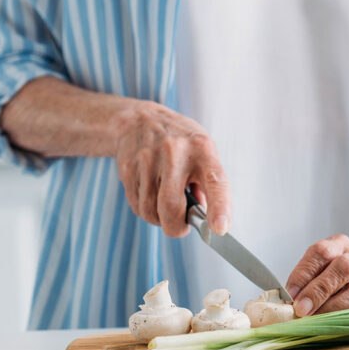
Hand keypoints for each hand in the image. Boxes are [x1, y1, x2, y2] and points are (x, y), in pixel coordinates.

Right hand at [114, 101, 230, 237]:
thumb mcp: (202, 153)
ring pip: (151, 211)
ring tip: (164, 201)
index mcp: (202, 149)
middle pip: (172, 207)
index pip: (215, 181)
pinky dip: (146, 209)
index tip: (219, 229)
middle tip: (180, 225)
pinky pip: (137, 206)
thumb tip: (202, 220)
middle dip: (176, 227)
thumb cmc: (179, 143)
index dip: (219, 208)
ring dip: (159, 218)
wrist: (139, 120)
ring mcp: (148, 159)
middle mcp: (175, 152)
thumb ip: (207, 185)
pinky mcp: (128, 168)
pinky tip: (151, 193)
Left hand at [286, 234, 348, 316]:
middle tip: (301, 309)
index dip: (303, 273)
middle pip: (342, 267)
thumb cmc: (342, 272)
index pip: (321, 252)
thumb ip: (307, 280)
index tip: (290, 294)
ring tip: (316, 319)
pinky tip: (335, 325)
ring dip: (334, 307)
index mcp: (339, 245)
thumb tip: (287, 304)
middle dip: (319, 290)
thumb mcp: (324, 265)